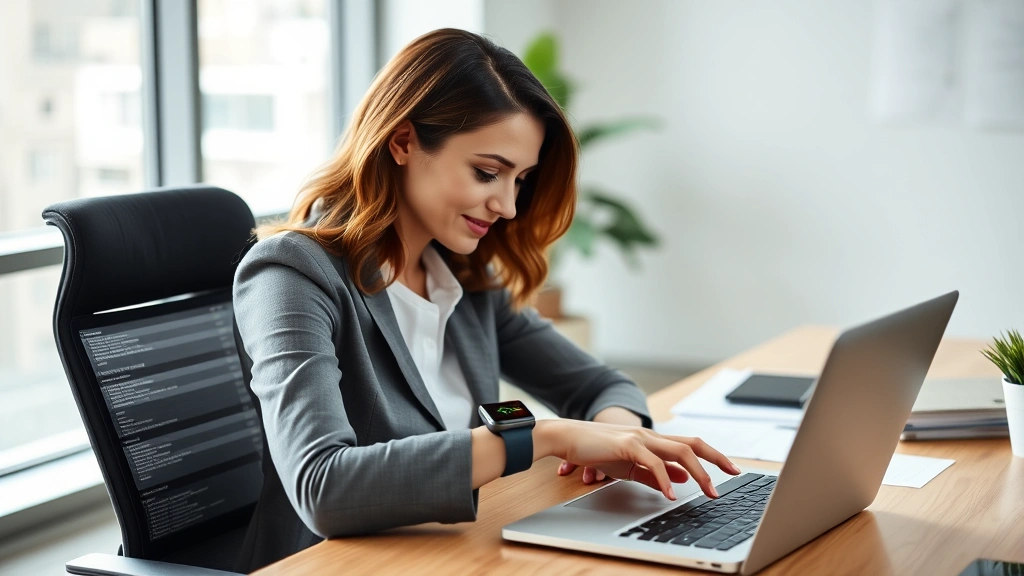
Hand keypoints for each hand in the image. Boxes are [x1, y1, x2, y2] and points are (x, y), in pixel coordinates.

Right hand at [536, 419, 740, 499]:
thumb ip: (655, 473)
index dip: (713, 456)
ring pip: (680, 452)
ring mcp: (641, 438)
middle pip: (693, 444)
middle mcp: (651, 436)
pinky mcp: (627, 445)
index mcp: (653, 441)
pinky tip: (672, 493)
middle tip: (734, 474)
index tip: (730, 470)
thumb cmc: (596, 451)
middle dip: (717, 459)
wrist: (568, 438)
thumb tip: (683, 477)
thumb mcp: (629, 466)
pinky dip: (666, 478)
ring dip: (699, 473)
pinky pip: (653, 462)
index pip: (691, 445)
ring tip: (708, 491)